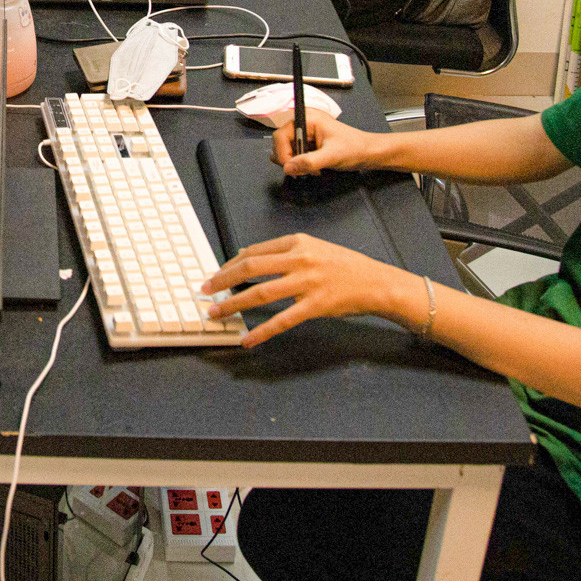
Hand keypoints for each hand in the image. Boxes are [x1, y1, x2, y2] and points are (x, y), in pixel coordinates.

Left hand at [201, 232, 413, 346]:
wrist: (376, 282)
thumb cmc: (343, 266)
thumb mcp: (313, 248)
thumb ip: (283, 253)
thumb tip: (246, 257)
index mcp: (296, 242)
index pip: (253, 252)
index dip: (229, 265)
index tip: (214, 276)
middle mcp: (300, 259)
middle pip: (250, 268)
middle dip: (222, 280)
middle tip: (204, 291)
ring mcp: (307, 283)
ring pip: (261, 294)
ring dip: (233, 304)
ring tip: (216, 313)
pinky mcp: (316, 306)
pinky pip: (282, 320)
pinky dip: (262, 331)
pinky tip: (248, 339)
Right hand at [269, 111, 380, 175]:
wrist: (369, 153)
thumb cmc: (354, 149)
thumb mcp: (331, 156)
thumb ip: (308, 161)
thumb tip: (287, 168)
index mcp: (307, 119)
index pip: (280, 135)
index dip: (282, 153)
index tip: (291, 168)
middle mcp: (304, 124)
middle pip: (281, 143)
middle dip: (290, 160)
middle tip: (304, 171)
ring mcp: (306, 134)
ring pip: (287, 151)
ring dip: (296, 164)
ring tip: (312, 170)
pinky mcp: (309, 144)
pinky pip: (295, 155)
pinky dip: (301, 165)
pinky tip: (314, 169)